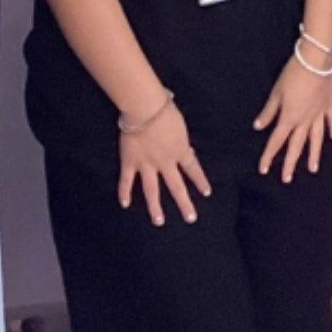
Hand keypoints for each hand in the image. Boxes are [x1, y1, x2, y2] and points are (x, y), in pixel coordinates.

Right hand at [117, 101, 211, 227]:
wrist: (145, 109)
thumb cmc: (166, 111)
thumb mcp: (181, 127)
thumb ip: (181, 141)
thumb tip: (186, 151)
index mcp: (180, 151)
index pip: (193, 170)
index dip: (200, 181)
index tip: (206, 193)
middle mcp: (165, 162)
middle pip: (177, 187)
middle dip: (185, 204)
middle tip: (191, 218)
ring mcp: (147, 164)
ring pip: (152, 190)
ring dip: (155, 207)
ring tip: (159, 222)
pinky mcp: (130, 162)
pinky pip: (127, 181)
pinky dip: (124, 193)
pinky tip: (125, 204)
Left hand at [253, 51, 331, 181]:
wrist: (315, 60)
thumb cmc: (294, 74)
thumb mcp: (275, 93)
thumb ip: (268, 112)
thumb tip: (258, 126)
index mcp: (289, 118)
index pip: (276, 141)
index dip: (268, 156)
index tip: (263, 169)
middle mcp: (305, 120)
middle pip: (296, 146)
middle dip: (290, 163)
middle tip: (287, 179)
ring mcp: (319, 114)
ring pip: (316, 139)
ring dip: (313, 155)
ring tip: (312, 169)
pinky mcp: (329, 104)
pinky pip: (331, 120)